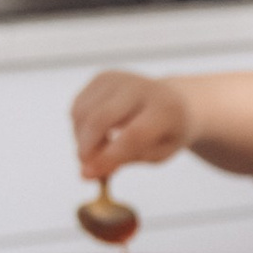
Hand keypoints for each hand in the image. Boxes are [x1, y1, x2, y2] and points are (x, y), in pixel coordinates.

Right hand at [72, 71, 186, 177]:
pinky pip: (78, 108)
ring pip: (82, 114)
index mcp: (165, 109)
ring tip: (103, 148)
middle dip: (87, 148)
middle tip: (87, 168)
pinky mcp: (102, 78)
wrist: (175, 100)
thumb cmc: (166, 133)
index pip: (132, 134)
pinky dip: (80, 128)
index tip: (89, 174)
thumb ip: (123, 162)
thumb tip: (85, 173)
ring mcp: (119, 79)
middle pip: (100, 119)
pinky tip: (100, 133)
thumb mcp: (157, 154)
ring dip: (83, 140)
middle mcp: (140, 88)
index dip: (108, 156)